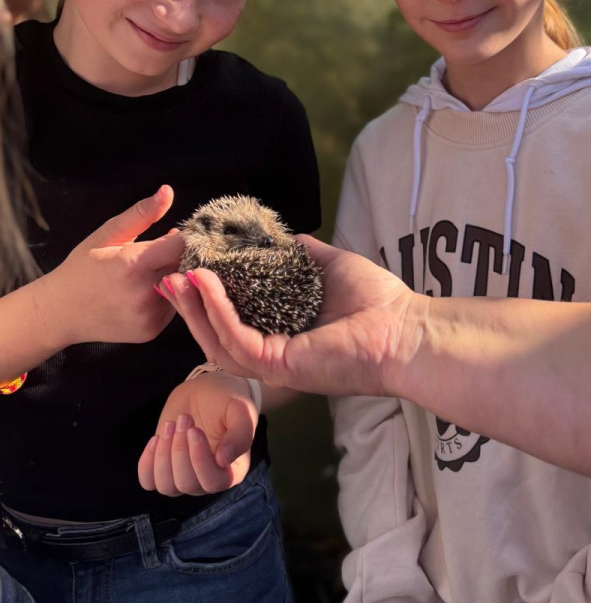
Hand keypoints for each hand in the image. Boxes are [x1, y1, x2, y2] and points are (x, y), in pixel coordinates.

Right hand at [35, 185, 182, 346]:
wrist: (60, 312)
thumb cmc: (83, 267)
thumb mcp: (107, 234)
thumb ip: (141, 214)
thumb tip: (168, 191)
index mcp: (133, 264)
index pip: (181, 244)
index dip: (183, 236)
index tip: (176, 233)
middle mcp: (144, 293)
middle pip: (185, 266)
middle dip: (180, 256)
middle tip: (163, 253)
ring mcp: (149, 315)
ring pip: (182, 287)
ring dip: (175, 277)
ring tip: (149, 273)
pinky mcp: (152, 330)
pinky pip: (173, 307)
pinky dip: (167, 296)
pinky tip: (146, 292)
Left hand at [138, 373, 256, 495]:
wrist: (205, 391)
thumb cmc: (227, 400)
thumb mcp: (240, 410)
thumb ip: (241, 434)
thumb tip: (224, 460)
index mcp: (233, 471)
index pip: (214, 482)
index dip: (199, 459)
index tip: (194, 429)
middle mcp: (209, 480)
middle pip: (187, 484)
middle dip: (180, 450)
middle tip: (184, 419)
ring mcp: (185, 476)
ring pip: (166, 486)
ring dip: (163, 455)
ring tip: (171, 426)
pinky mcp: (165, 469)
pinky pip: (149, 481)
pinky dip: (147, 462)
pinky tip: (156, 438)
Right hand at [156, 236, 421, 396]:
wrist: (406, 329)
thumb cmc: (378, 303)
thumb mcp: (330, 267)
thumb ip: (303, 255)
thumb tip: (283, 237)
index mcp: (284, 336)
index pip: (234, 323)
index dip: (208, 300)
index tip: (192, 268)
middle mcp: (275, 355)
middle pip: (216, 336)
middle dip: (190, 307)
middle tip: (170, 276)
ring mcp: (275, 365)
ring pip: (218, 342)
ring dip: (194, 310)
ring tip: (179, 278)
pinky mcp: (280, 366)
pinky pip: (237, 340)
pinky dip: (216, 311)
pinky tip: (206, 283)